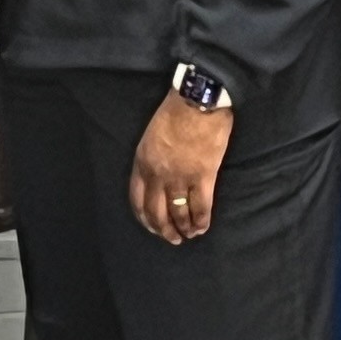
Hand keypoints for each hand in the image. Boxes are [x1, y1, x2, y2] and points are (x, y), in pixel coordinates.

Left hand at [129, 94, 233, 245]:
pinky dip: (201, 220)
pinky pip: (201, 207)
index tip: (151, 227)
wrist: (197, 101)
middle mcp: (157, 175)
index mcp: (142, 163)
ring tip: (188, 235)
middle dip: (163, 229)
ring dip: (183, 228)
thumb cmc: (175, 111)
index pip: (137, 199)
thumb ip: (151, 158)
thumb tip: (159, 176)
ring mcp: (180, 178)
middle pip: (157, 212)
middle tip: (172, 238)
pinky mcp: (202, 177)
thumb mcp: (151, 135)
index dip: (144, 218)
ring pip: (178, 213)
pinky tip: (202, 227)